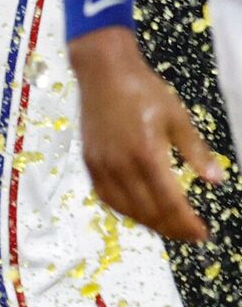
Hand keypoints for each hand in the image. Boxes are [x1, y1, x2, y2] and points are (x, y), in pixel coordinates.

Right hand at [74, 24, 221, 242]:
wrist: (103, 71)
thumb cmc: (144, 90)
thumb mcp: (178, 118)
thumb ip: (196, 151)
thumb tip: (217, 180)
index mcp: (146, 153)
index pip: (169, 202)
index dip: (186, 223)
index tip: (202, 234)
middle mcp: (121, 164)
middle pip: (148, 211)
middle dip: (172, 228)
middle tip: (190, 235)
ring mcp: (101, 164)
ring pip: (126, 208)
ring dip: (149, 223)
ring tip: (168, 228)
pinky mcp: (89, 160)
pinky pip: (106, 196)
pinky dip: (124, 210)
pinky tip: (138, 212)